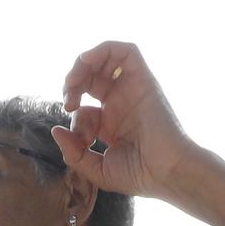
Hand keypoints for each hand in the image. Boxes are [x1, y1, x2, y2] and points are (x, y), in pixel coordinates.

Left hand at [54, 42, 194, 203]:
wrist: (168, 172)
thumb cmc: (141, 176)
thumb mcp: (98, 171)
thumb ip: (74, 154)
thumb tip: (56, 130)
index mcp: (112, 123)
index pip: (84, 108)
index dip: (75, 118)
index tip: (80, 139)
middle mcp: (121, 102)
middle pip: (90, 77)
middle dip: (72, 83)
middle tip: (68, 100)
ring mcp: (132, 89)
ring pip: (104, 59)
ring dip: (82, 64)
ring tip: (74, 82)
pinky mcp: (143, 79)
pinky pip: (125, 51)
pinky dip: (103, 49)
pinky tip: (87, 62)